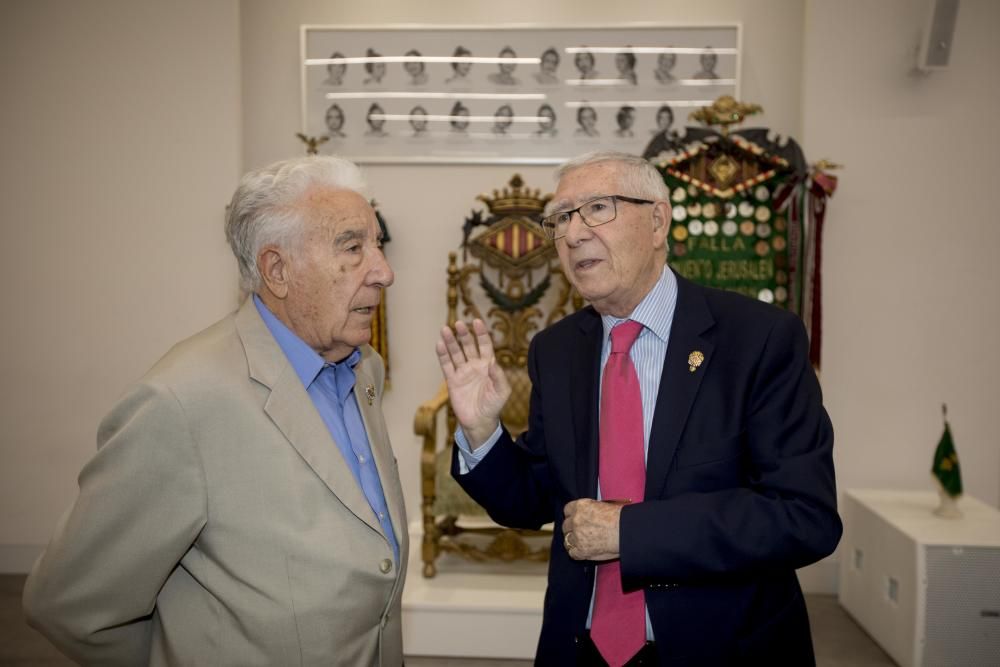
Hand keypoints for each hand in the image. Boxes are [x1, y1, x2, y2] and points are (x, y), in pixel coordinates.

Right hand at [436, 319, 510, 447]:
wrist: (480, 422)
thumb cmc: (494, 405)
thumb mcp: (502, 391)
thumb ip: (499, 376)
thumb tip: (493, 361)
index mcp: (488, 365)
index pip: (484, 345)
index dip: (481, 333)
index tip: (477, 321)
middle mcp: (474, 365)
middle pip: (468, 345)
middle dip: (464, 334)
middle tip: (458, 324)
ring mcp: (462, 372)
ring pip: (455, 352)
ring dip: (450, 341)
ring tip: (445, 329)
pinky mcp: (452, 380)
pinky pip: (446, 365)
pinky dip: (443, 355)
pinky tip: (439, 344)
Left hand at [562, 499, 621, 560]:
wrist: (626, 531)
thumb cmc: (620, 518)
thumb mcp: (603, 506)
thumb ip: (591, 511)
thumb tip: (588, 515)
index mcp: (580, 506)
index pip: (567, 510)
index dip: (572, 516)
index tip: (575, 519)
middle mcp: (575, 520)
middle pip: (566, 525)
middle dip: (572, 529)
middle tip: (580, 532)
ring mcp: (576, 535)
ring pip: (567, 539)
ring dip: (573, 541)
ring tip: (583, 543)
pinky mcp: (580, 550)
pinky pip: (572, 553)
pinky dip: (576, 553)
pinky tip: (583, 551)